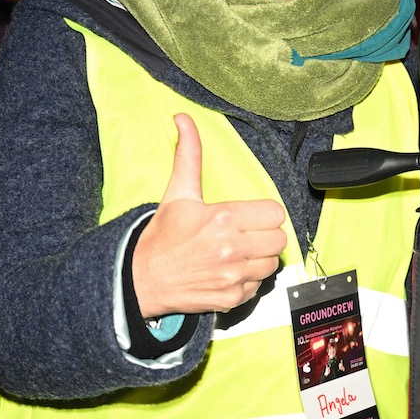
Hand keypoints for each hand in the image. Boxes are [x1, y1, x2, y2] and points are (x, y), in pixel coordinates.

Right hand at [132, 113, 287, 318]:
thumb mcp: (178, 193)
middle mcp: (232, 248)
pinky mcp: (232, 298)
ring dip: (259, 259)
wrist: (140, 279)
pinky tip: (228, 271)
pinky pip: (258, 287)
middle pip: (278, 239)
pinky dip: (247, 281)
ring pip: (271, 264)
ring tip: (237, 253)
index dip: (264, 214)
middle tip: (245, 234)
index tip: (249, 216)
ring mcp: (233, 276)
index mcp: (224, 218)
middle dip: (264, 236)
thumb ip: (188, 155)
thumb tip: (184, 120)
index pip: (275, 213)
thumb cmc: (160, 237)